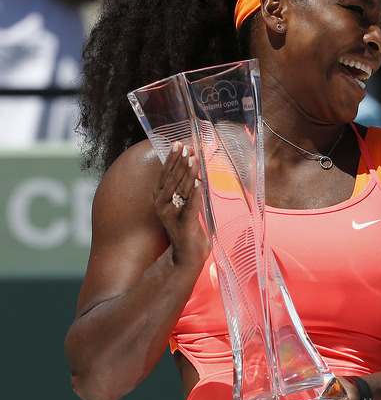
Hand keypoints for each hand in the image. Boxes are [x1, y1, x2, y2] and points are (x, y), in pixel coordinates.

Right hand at [154, 141, 208, 267]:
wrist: (186, 255)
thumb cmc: (185, 227)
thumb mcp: (183, 204)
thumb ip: (185, 187)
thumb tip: (193, 166)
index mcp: (160, 198)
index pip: (165, 174)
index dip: (172, 158)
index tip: (178, 144)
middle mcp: (162, 205)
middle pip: (172, 179)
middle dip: (180, 161)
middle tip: (187, 147)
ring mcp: (172, 215)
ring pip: (181, 190)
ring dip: (189, 173)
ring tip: (194, 159)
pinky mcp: (184, 224)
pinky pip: (191, 206)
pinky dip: (196, 194)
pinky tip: (200, 183)